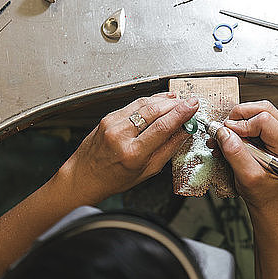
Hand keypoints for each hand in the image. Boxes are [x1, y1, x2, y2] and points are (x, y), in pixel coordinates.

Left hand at [58, 92, 198, 202]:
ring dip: (163, 100)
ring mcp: (112, 124)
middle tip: (189, 102)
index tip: (193, 106)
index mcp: (133, 153)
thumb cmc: (114, 178)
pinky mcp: (107, 117)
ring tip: (177, 100)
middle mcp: (120, 136)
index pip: (163, 127)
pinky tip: (158, 102)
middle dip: (175, 104)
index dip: (182, 113)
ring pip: (143, 104)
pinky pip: (132, 105)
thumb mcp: (148, 171)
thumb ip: (168, 149)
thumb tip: (185, 132)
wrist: (84, 176)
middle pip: (154, 111)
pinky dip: (148, 101)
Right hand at [215, 101, 277, 210]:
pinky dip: (238, 126)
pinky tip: (228, 139)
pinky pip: (253, 117)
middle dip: (237, 118)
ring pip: (256, 110)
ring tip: (223, 137)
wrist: (266, 197)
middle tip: (224, 131)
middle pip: (261, 108)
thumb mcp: (247, 177)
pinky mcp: (272, 131)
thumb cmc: (263, 192)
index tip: (227, 135)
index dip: (240, 126)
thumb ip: (236, 154)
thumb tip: (225, 133)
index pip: (262, 120)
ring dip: (236, 122)